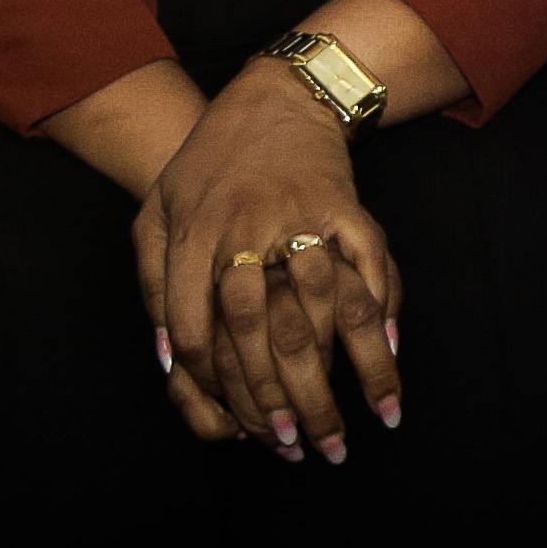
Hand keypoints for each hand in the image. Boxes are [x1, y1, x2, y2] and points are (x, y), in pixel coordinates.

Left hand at [132, 74, 397, 463]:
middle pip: (264, 330)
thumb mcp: (156, 213)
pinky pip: (369, 265)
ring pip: (323, 306)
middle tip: (302, 449)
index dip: (212, 386)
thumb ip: (153, 282)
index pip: (195, 329)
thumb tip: (168, 357)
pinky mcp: (345, 205)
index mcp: (192, 235)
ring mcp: (300, 216)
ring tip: (367, 421)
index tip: (237, 429)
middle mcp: (245, 229)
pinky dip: (385, 311)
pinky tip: (392, 355)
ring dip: (350, 370)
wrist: (273, 98)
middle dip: (285, 399)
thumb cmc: (206, 164)